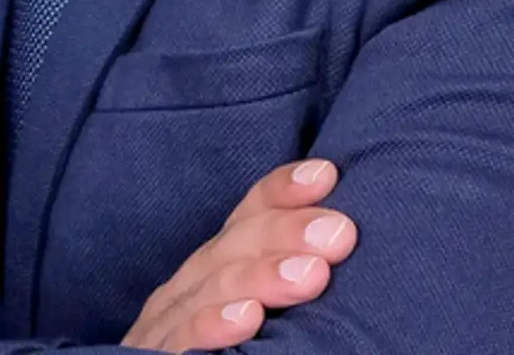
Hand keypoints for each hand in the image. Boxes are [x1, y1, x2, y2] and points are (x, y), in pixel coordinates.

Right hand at [122, 158, 356, 352]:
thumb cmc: (229, 352)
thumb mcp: (262, 311)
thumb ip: (292, 278)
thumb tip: (346, 243)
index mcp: (216, 266)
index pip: (248, 215)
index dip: (283, 191)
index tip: (326, 175)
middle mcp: (190, 285)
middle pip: (236, 244)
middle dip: (288, 232)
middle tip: (339, 233)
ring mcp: (167, 321)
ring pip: (215, 286)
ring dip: (264, 276)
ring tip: (313, 274)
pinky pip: (182, 336)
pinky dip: (213, 324)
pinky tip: (248, 317)